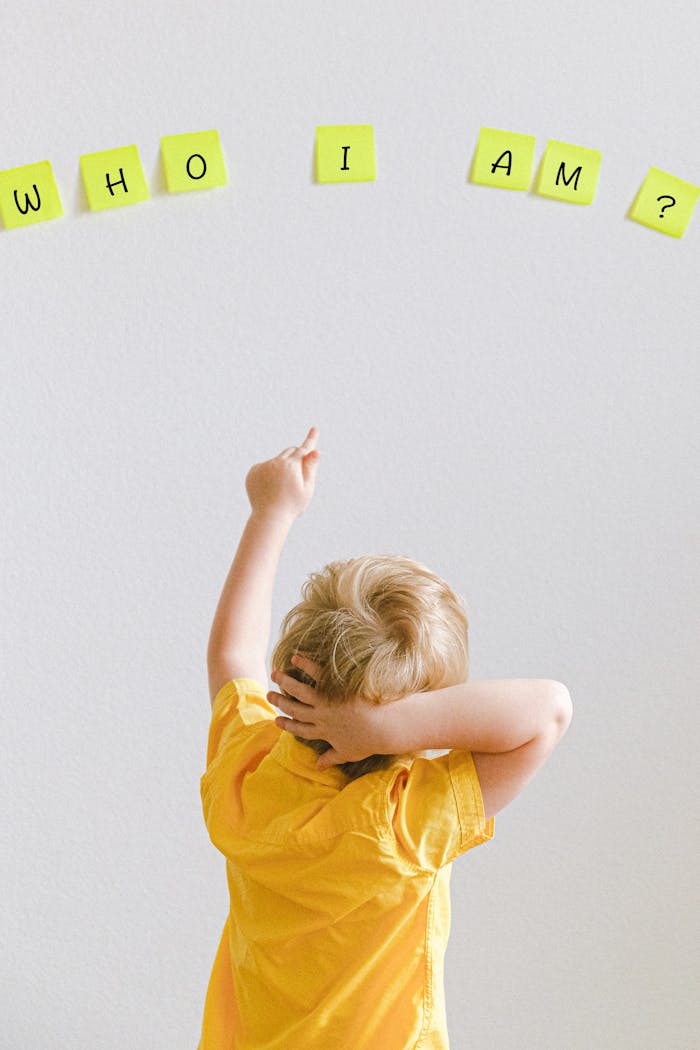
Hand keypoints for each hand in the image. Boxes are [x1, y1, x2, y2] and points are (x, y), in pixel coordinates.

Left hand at [245, 427, 319, 521]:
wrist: (269, 518)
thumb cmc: (292, 505)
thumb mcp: (307, 488)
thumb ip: (310, 468)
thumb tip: (315, 451)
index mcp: (291, 465)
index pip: (303, 449)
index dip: (310, 440)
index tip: (314, 429)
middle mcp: (275, 462)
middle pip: (290, 452)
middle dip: (296, 457)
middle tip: (298, 474)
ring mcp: (262, 466)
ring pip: (276, 460)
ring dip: (282, 467)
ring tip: (281, 488)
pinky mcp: (252, 472)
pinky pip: (264, 466)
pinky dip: (268, 472)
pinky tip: (270, 488)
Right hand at [268, 654, 389, 769]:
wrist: (384, 727)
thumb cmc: (370, 742)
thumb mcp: (349, 754)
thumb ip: (332, 758)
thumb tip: (318, 766)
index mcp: (324, 732)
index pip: (301, 729)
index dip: (288, 725)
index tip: (276, 720)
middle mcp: (321, 717)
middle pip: (295, 709)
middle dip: (280, 702)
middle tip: (268, 695)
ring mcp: (327, 702)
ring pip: (300, 691)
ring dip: (285, 682)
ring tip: (274, 673)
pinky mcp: (335, 688)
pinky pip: (317, 674)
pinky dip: (306, 665)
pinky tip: (295, 657)